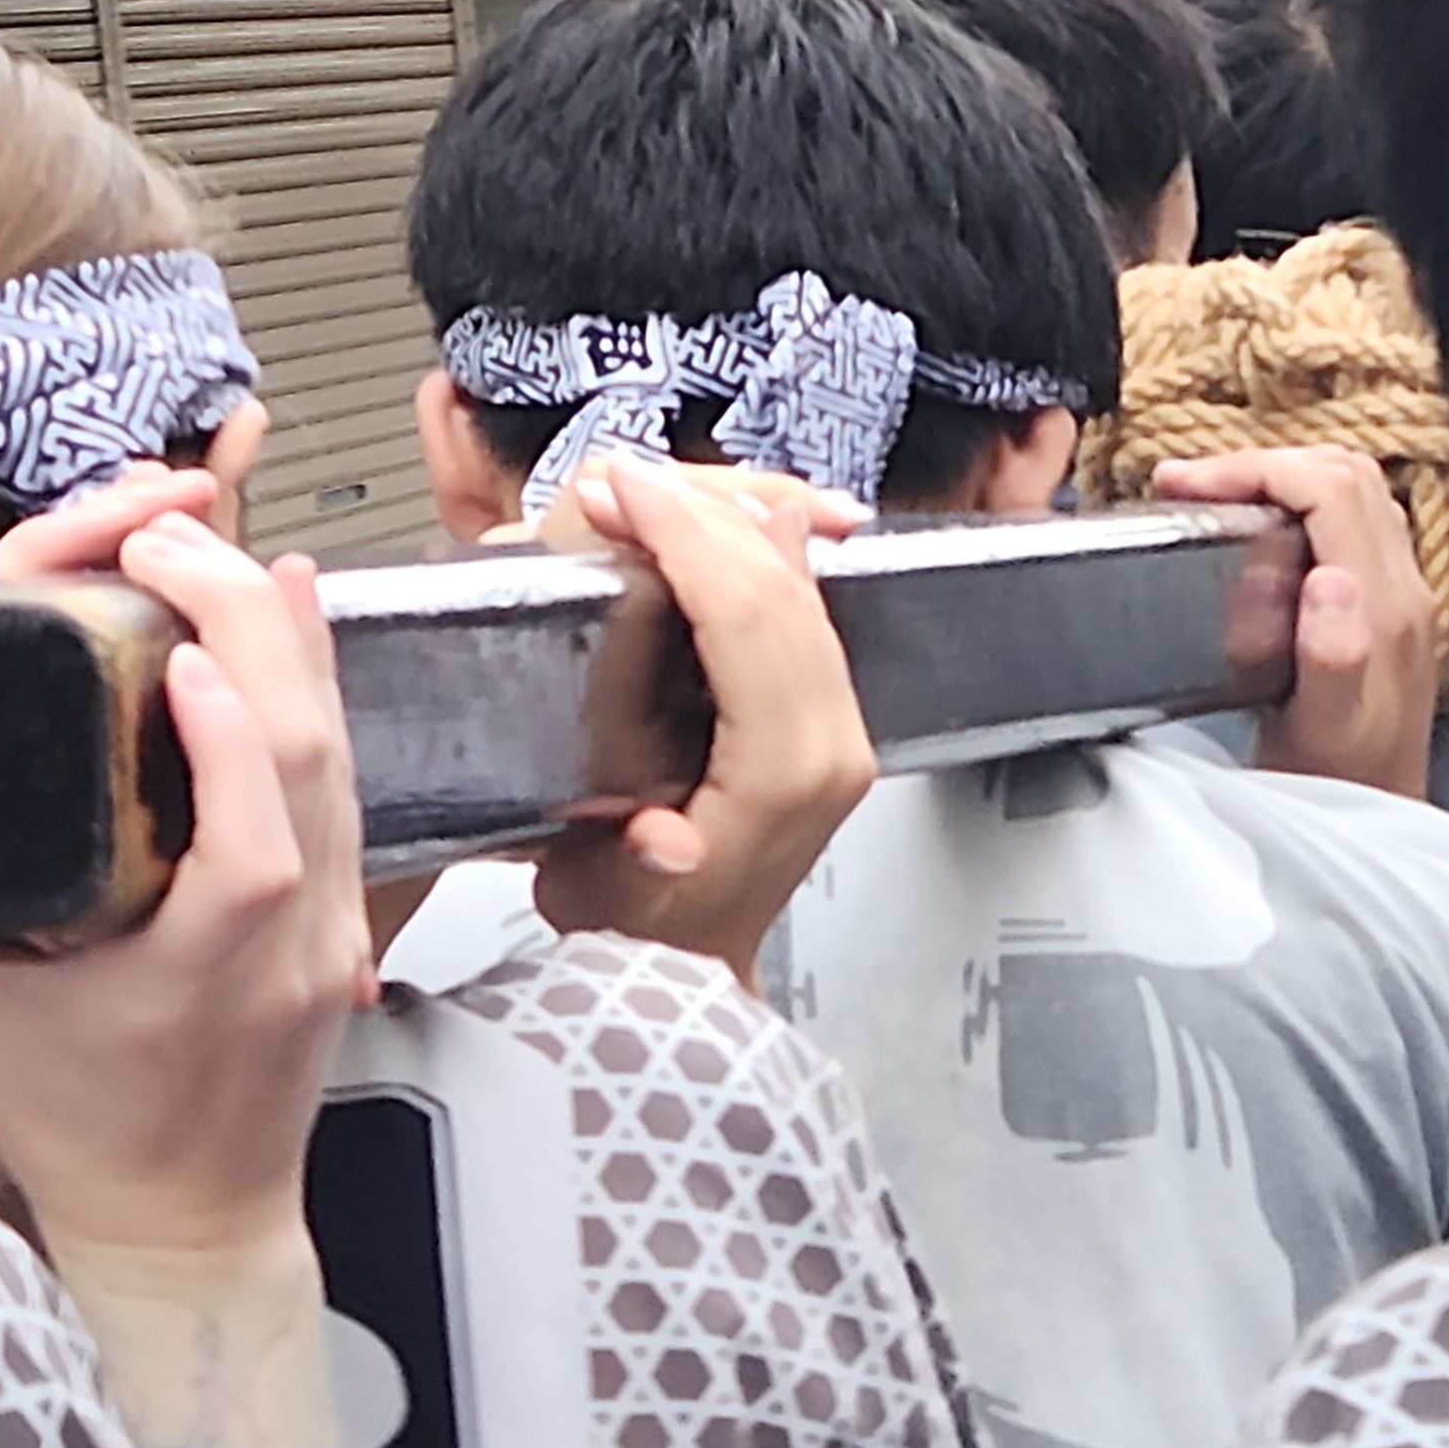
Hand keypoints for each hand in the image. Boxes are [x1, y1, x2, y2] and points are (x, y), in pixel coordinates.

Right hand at [0, 490, 370, 1267]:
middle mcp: (287, 951)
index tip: (177, 649)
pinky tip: (294, 617)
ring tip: (232, 549)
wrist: (187, 1224)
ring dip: (295, 648)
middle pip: (310, 771)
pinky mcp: (346, 915)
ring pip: (342, 764)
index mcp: (200, 982)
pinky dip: (319, 694)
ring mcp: (331, 931)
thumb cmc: (79, 1129)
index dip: (229, 740)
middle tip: (175, 544)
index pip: (251, 852)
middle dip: (255, 636)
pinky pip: (348, 783)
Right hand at [530, 452, 869, 973]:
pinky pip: (811, 616)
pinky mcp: (837, 723)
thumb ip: (629, 860)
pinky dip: (767, 557)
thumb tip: (660, 838)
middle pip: (779, 587)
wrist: (692, 967)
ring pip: (803, 591)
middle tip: (622, 479)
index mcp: (781, 779)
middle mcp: (831, 747)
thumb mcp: (603, 903)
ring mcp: (844, 733)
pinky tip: (740, 519)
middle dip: (699, 513)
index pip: (744, 617)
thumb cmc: (637, 934)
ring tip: (657, 490)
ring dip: (731, 524)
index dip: (683, 537)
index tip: (619, 491)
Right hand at [1154, 444, 1438, 793]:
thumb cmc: (1335, 785)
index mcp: (1386, 607)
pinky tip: (1255, 527)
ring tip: (1211, 497)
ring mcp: (1403, 592)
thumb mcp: (1321, 735)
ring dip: (1282, 474)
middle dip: (1262, 462)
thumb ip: (1333, 659)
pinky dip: (1299, 499)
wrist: (1374, 819)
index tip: (1183, 486)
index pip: (1331, 489)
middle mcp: (1404, 586)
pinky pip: (1352, 517)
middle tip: (1187, 485)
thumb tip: (1330, 579)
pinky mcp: (1390, 604)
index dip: (1256, 468)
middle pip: (1346, 472)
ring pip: (1354, 487)